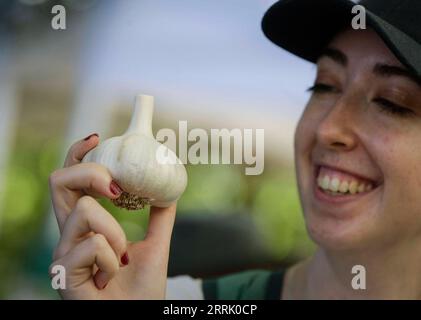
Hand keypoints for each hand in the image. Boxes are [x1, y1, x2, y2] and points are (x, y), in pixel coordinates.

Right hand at [49, 134, 175, 298]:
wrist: (139, 316)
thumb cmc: (142, 287)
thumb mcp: (156, 244)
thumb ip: (160, 216)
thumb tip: (169, 189)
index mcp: (86, 226)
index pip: (72, 181)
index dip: (78, 155)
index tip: (98, 137)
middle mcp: (69, 235)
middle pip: (60, 181)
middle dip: (91, 172)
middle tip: (116, 187)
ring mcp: (62, 253)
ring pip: (84, 210)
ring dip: (115, 231)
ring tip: (122, 256)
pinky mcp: (62, 272)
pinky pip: (93, 245)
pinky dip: (113, 259)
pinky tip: (110, 278)